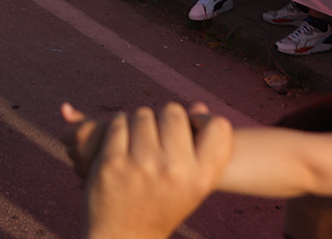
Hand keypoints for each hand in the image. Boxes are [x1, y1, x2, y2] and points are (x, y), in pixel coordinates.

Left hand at [67, 102, 232, 238]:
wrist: (125, 237)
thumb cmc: (162, 204)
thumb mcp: (191, 184)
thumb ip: (200, 147)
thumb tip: (198, 106)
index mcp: (201, 177)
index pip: (218, 126)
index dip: (203, 121)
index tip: (189, 129)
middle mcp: (175, 170)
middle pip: (172, 111)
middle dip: (162, 120)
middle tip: (156, 139)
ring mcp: (142, 165)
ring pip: (142, 114)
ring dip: (138, 123)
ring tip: (138, 145)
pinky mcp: (113, 162)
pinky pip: (119, 123)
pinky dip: (118, 128)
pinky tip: (121, 145)